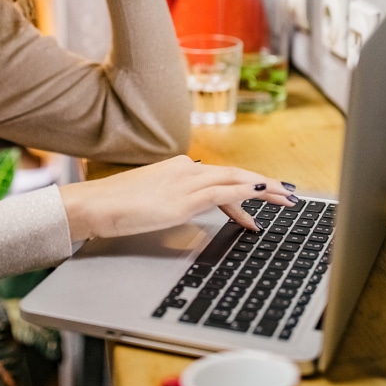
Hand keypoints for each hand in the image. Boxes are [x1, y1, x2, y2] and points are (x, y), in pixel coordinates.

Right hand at [58, 156, 297, 240]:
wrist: (95, 205)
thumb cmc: (116, 207)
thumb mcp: (152, 203)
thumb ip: (174, 204)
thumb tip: (191, 216)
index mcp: (178, 169)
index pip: (221, 177)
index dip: (246, 186)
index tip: (265, 194)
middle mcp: (186, 170)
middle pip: (236, 174)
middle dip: (266, 185)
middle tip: (290, 194)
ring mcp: (186, 182)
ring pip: (236, 180)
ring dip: (265, 188)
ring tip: (287, 199)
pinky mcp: (184, 198)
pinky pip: (224, 191)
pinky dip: (246, 192)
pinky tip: (262, 196)